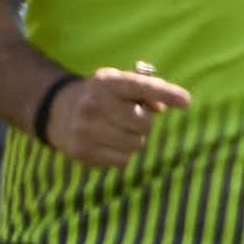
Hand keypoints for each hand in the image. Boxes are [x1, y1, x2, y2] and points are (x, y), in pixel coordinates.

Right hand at [46, 67, 190, 170]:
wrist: (56, 111)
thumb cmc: (101, 96)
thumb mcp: (118, 83)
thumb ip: (145, 89)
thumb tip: (161, 108)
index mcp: (107, 82)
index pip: (141, 86)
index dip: (165, 93)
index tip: (186, 101)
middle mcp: (94, 104)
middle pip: (144, 124)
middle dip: (142, 123)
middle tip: (126, 117)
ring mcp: (86, 129)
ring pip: (136, 144)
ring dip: (132, 140)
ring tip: (114, 130)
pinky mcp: (84, 151)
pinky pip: (124, 161)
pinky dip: (121, 155)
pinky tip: (105, 143)